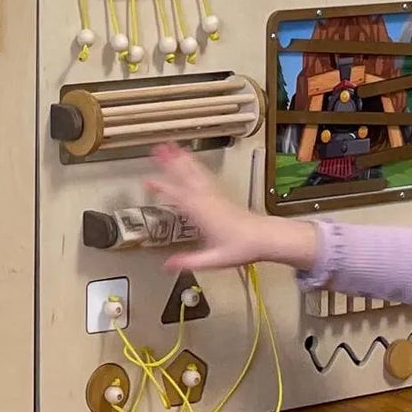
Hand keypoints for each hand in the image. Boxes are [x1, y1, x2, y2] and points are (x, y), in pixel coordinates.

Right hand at [146, 144, 317, 274]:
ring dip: (183, 158)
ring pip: (195, 171)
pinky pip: (204, 174)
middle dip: (172, 161)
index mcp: (202, 212)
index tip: (147, 181)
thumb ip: (189, 261)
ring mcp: (215, 194)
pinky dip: (195, 164)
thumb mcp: (213, 259)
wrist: (264, 238)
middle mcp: (207, 199)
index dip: (162, 187)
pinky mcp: (221, 194)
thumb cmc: (241, 247)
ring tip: (172, 146)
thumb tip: (167, 265)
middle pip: (186, 175)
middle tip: (158, 148)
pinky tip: (191, 160)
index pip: (178, 195)